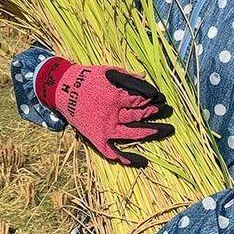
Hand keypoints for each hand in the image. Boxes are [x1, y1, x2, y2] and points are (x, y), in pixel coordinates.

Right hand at [33, 56, 173, 167]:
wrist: (62, 88)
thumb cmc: (88, 77)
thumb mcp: (110, 72)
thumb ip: (130, 79)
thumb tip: (148, 83)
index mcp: (115, 97)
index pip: (141, 101)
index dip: (154, 101)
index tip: (163, 100)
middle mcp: (112, 114)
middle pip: (140, 117)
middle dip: (158, 115)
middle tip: (170, 113)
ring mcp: (105, 129)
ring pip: (132, 135)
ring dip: (151, 133)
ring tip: (167, 131)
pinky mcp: (97, 139)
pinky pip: (113, 152)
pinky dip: (126, 158)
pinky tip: (142, 161)